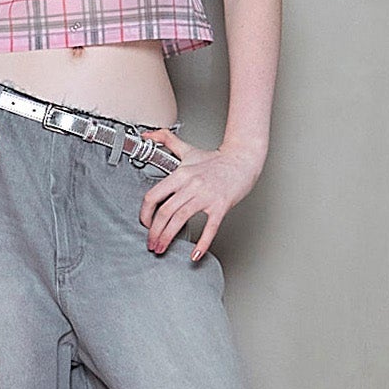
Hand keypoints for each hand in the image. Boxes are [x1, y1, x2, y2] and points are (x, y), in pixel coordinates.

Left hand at [135, 132, 265, 260]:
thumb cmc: (216, 159)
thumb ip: (165, 140)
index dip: (145, 214)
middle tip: (151, 244)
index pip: (153, 196)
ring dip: (168, 238)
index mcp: (180, 173)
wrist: (243, 159)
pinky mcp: (221, 206)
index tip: (145, 224)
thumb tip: (145, 133)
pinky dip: (201, 243)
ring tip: (162, 248)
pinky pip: (209, 228)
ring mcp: (206, 196)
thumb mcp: (187, 148)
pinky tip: (194, 255)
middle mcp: (191, 184)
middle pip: (165, 212)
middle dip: (154, 232)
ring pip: (180, 220)